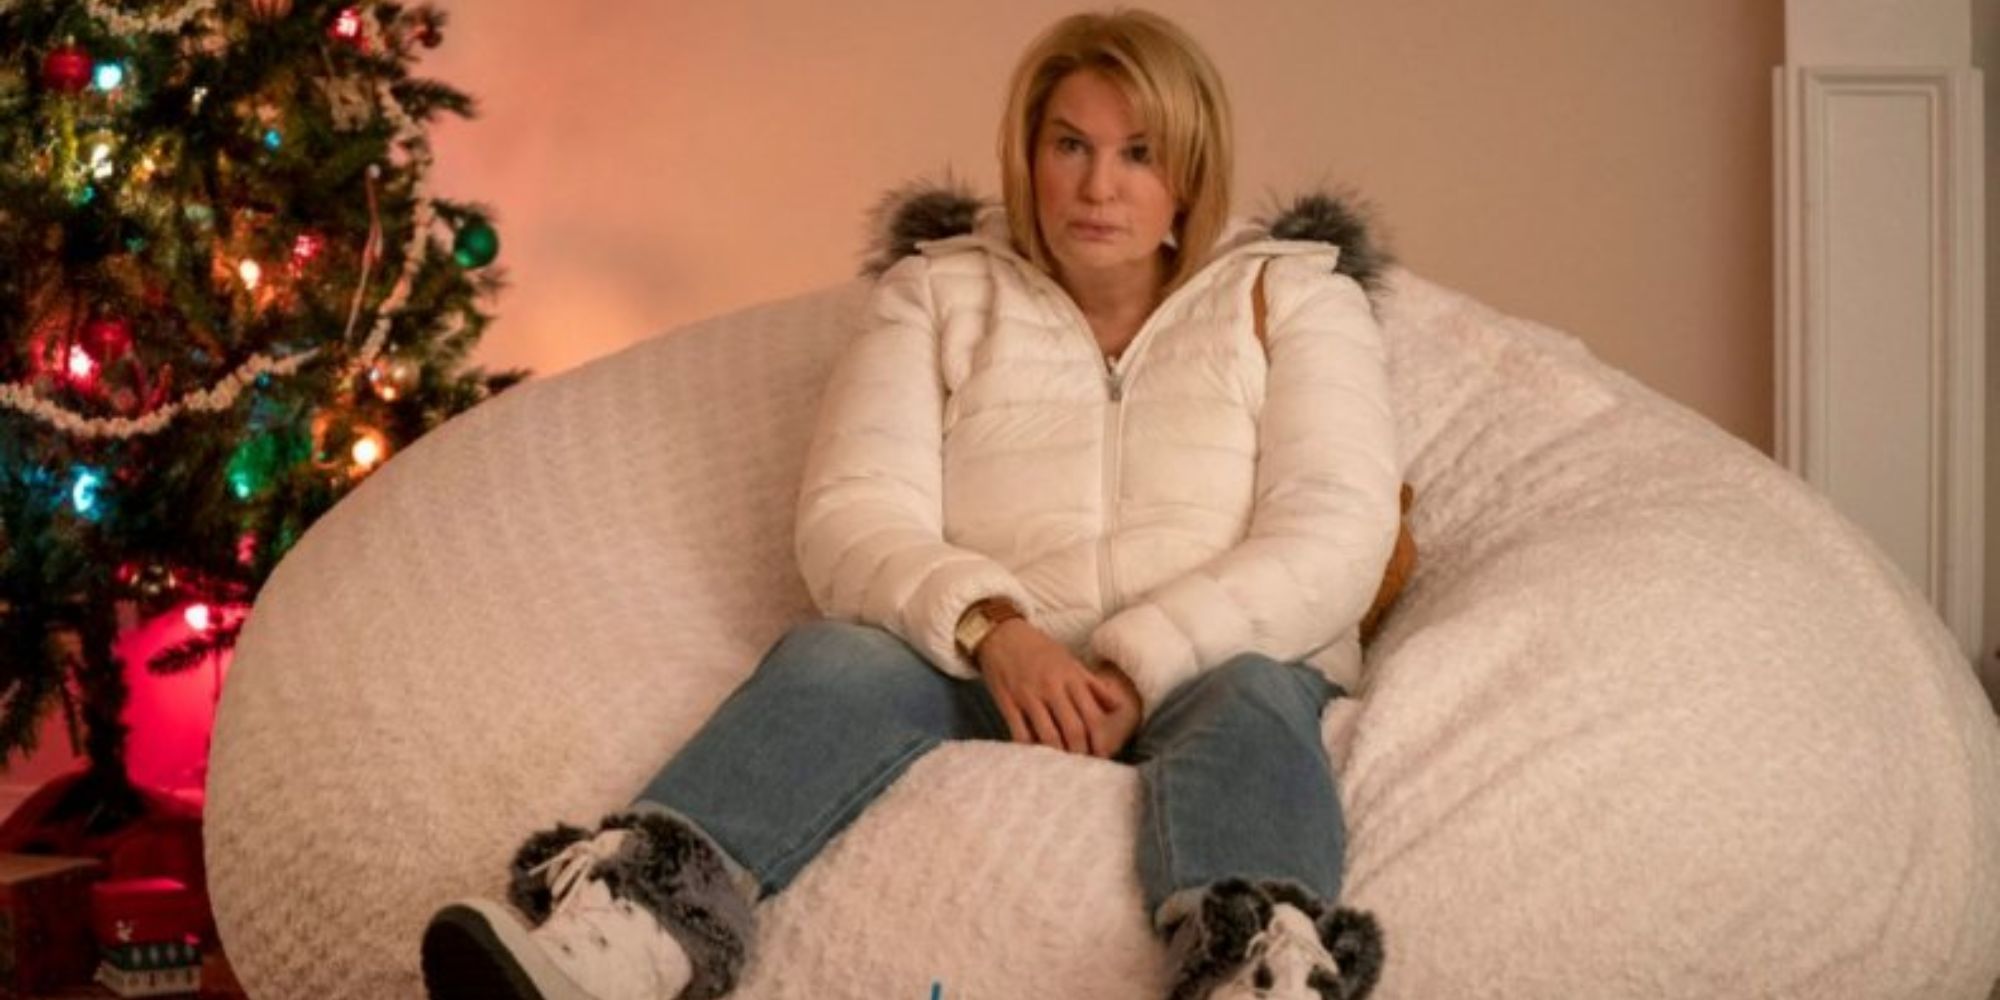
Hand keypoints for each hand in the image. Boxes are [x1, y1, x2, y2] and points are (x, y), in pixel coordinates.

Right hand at [976, 621, 1140, 757]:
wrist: (1000, 634)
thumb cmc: (1039, 648)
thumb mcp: (1070, 661)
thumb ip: (1094, 685)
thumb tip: (1119, 705)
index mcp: (1071, 677)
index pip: (1092, 716)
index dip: (1100, 741)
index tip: (1102, 756)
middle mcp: (1052, 688)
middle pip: (1073, 730)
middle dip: (1081, 753)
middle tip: (1083, 768)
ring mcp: (1028, 696)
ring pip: (1048, 736)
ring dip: (1058, 755)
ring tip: (1063, 767)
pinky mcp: (1008, 703)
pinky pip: (1020, 733)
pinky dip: (1029, 748)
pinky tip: (1035, 756)